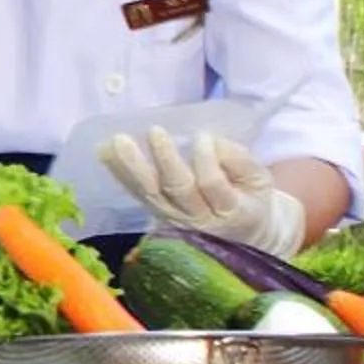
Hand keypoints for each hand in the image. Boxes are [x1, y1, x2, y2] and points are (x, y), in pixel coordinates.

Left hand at [95, 129, 306, 255]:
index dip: (206, 159)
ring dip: (132, 166)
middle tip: (155, 131)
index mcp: (231, 209)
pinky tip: (104, 153)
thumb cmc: (252, 198)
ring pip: (151, 194)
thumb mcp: (260, 179)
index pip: (213, 184)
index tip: (203, 136)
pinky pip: (137, 194)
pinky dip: (120, 173)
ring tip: (117, 141)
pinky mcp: (158, 214)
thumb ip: (240, 160)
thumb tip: (211, 141)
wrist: (246, 232)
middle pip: (178, 190)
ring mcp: (175, 218)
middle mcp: (199, 218)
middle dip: (165, 160)